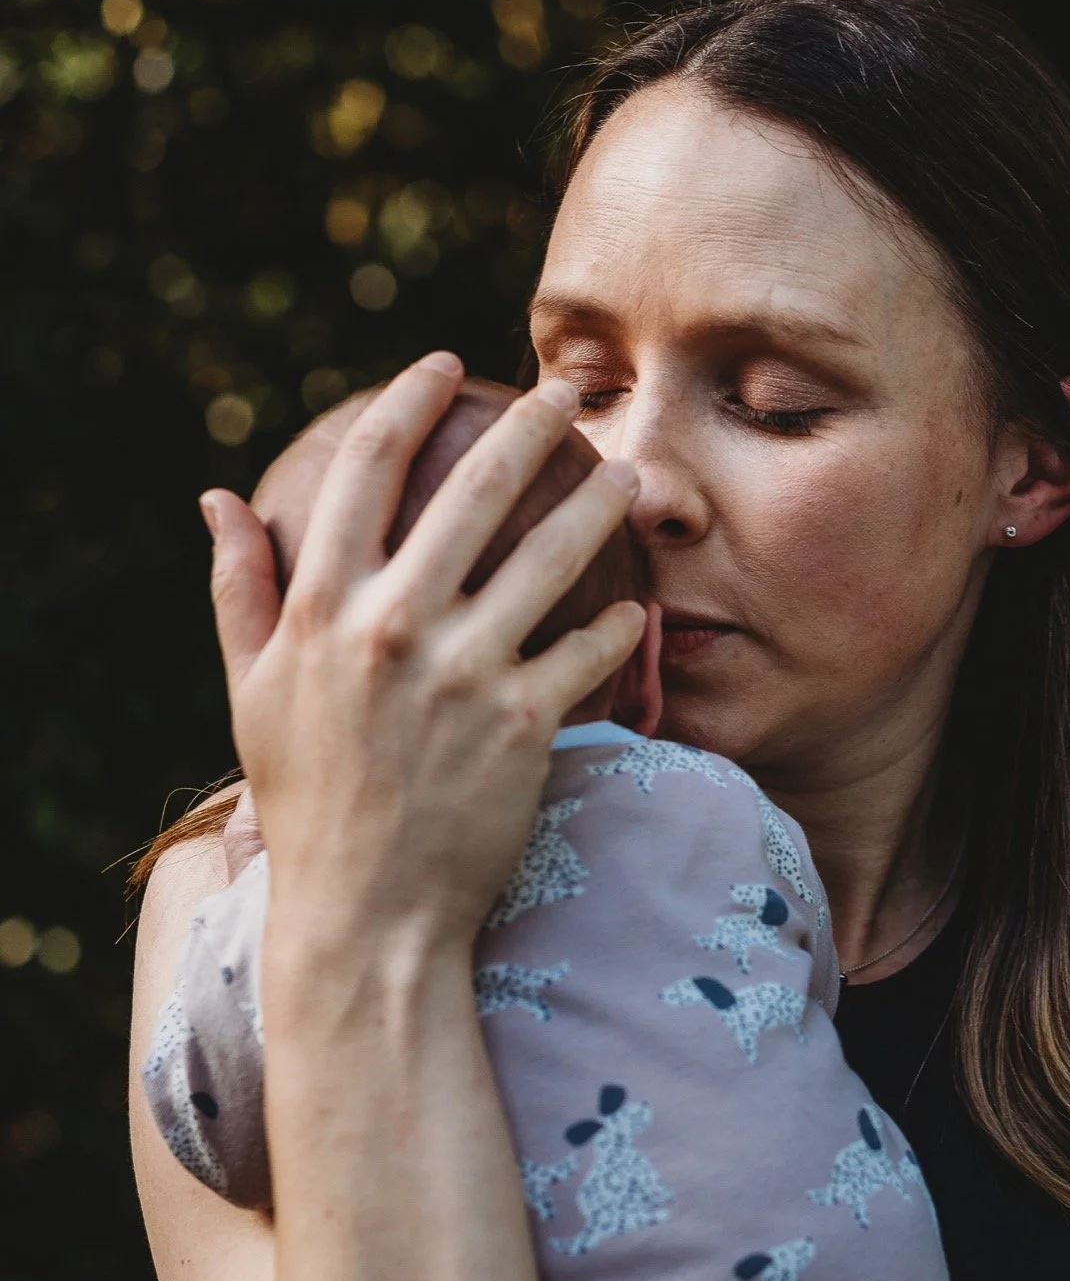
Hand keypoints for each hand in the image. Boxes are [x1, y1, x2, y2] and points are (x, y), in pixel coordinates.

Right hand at [200, 353, 644, 948]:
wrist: (366, 914)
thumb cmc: (308, 800)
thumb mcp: (251, 693)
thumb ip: (239, 589)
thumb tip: (217, 498)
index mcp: (320, 608)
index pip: (366, 469)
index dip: (409, 401)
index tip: (446, 366)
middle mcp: (390, 628)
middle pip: (474, 491)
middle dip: (530, 425)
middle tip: (569, 389)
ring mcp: (460, 673)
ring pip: (550, 557)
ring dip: (600, 502)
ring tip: (632, 471)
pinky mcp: (521, 723)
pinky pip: (588, 653)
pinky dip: (622, 627)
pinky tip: (641, 607)